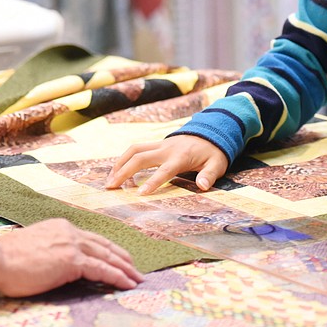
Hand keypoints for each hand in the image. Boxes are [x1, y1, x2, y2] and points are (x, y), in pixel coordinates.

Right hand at [0, 219, 142, 295]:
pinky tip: (127, 283)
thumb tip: (55, 264)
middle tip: (134, 268)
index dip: (106, 249)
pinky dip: (118, 276)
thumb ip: (49, 251)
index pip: (90, 239)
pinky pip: (102, 269)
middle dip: (121, 258)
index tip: (116, 258)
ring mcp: (72, 245)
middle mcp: (69, 232)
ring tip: (136, 278)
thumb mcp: (33, 248)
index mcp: (60, 228)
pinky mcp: (72, 261)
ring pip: (107, 256)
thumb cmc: (5, 258)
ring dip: (125, 268)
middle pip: (104, 245)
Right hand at [105, 135, 228, 194]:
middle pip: (140, 157)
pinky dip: (124, 158)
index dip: (152, 182)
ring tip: (109, 180)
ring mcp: (159, 144)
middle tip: (110, 187)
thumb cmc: (212, 152)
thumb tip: (203, 186)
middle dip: (124, 171)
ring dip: (119, 163)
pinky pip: (136, 149)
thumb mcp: (217, 164)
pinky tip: (117, 171)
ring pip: (134, 150)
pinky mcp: (156, 144)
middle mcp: (166, 149)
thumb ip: (209, 175)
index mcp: (180, 157)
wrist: (210, 132)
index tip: (139, 194)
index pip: (164, 170)